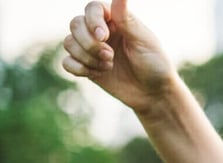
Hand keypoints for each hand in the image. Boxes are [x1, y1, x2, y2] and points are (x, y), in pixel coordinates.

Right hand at [61, 0, 175, 113]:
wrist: (153, 93)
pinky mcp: (86, 66)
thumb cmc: (154, 63)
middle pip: (75, 23)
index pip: (92, 8)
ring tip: (108, 65)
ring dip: (87, 56)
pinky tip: (98, 73)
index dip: (92, 20)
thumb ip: (127, 19)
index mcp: (116, 21)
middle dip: (89, 42)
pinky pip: (66, 62)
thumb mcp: (144, 41)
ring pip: (69, 42)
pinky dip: (79, 68)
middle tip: (110, 55)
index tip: (103, 36)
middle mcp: (100, 31)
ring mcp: (91, 49)